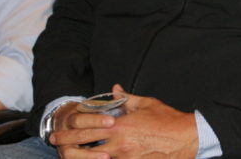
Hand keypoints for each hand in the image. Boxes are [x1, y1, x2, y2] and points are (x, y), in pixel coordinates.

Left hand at [50, 84, 198, 158]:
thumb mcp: (146, 103)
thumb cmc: (167, 120)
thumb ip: (126, 98)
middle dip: (66, 145)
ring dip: (81, 157)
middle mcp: (118, 143)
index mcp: (119, 125)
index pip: (87, 128)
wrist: (185, 138)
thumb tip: (114, 89)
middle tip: (55, 142)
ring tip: (70, 155)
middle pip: (84, 147)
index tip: (57, 131)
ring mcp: (123, 157)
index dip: (69, 131)